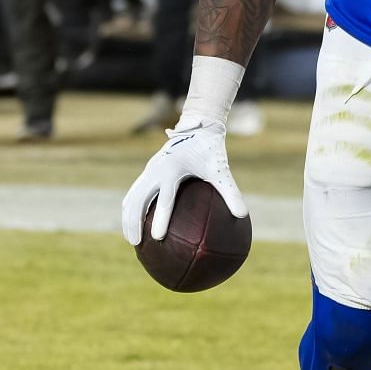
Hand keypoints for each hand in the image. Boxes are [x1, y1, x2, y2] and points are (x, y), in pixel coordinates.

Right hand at [120, 119, 247, 245]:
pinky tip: (137, 225)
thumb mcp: (221, 169)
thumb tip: (242, 215)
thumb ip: (230, 192)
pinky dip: (132, 209)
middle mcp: (156, 169)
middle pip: (137, 199)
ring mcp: (149, 169)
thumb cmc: (210, 149)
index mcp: (172, 169)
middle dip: (133, 222)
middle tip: (137, 244)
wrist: (197, 126)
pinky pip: (136, 192)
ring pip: (132, 197)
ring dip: (128, 217)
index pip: (165, 199)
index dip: (160, 219)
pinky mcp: (148, 170)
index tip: (157, 238)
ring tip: (132, 240)